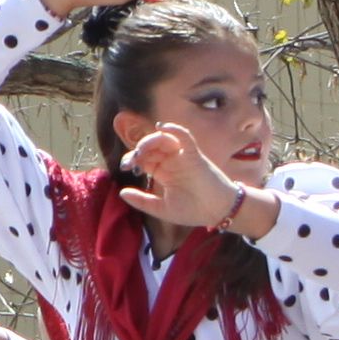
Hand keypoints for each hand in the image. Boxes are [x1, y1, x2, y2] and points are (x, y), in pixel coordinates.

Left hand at [112, 122, 259, 231]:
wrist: (217, 212)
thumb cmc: (193, 211)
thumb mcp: (162, 209)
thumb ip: (142, 201)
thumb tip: (121, 192)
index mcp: (163, 172)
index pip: (144, 158)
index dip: (133, 159)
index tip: (126, 166)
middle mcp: (171, 162)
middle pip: (151, 147)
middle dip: (138, 150)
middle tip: (131, 160)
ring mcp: (182, 157)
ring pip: (164, 139)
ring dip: (150, 141)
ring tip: (141, 150)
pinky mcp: (194, 154)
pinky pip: (184, 137)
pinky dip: (174, 129)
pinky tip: (163, 127)